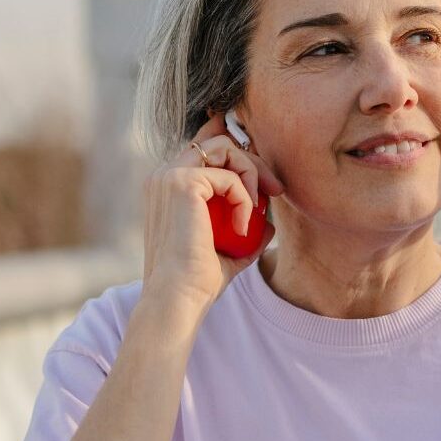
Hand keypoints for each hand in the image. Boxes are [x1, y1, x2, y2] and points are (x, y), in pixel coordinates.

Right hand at [140, 110, 285, 314]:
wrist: (178, 298)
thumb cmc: (198, 281)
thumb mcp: (229, 252)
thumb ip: (246, 234)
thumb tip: (268, 224)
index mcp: (169, 187)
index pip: (207, 151)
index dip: (240, 158)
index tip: (265, 188)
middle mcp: (164, 175)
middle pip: (219, 143)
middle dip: (254, 161)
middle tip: (275, 191)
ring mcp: (170, 176)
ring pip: (225, 148)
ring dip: (252, 173)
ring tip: (258, 209)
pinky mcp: (182, 183)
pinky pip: (229, 177)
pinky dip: (245, 200)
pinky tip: (242, 228)